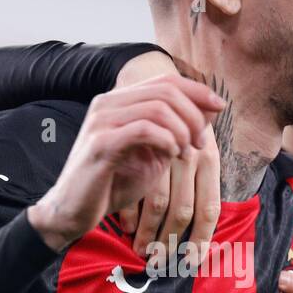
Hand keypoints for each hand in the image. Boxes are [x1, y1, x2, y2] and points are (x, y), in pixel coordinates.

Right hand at [113, 52, 220, 262]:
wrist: (73, 212)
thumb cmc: (112, 185)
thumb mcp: (154, 155)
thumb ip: (176, 132)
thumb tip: (211, 110)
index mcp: (119, 101)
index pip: (165, 80)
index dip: (197, 90)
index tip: (220, 107)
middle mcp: (107, 103)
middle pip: (166, 90)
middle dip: (194, 114)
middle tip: (200, 142)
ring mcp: (101, 120)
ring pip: (158, 107)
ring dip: (182, 130)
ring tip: (185, 152)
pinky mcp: (100, 142)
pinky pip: (144, 129)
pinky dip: (166, 141)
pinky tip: (170, 156)